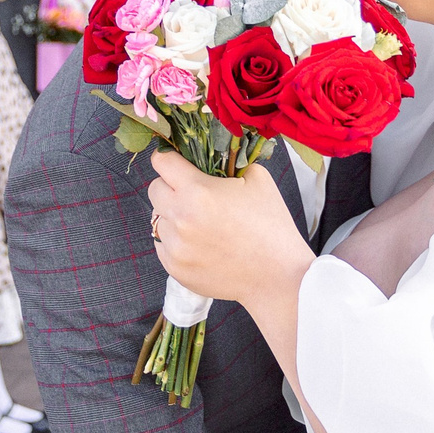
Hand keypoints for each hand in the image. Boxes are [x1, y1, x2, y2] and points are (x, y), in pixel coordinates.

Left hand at [148, 148, 311, 307]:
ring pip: (158, 220)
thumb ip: (228, 162)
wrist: (279, 275)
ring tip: (202, 224)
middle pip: (154, 189)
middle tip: (194, 195)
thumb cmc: (271, 226)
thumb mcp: (258, 178)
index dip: (169, 157)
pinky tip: (202, 244)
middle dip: (170, 187)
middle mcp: (180, 219)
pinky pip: (163, 246)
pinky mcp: (175, 269)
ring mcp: (175, 247)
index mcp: (198, 191)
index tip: (177, 163)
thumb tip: (211, 156)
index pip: (162, 161)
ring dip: (174, 217)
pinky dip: (177, 242)